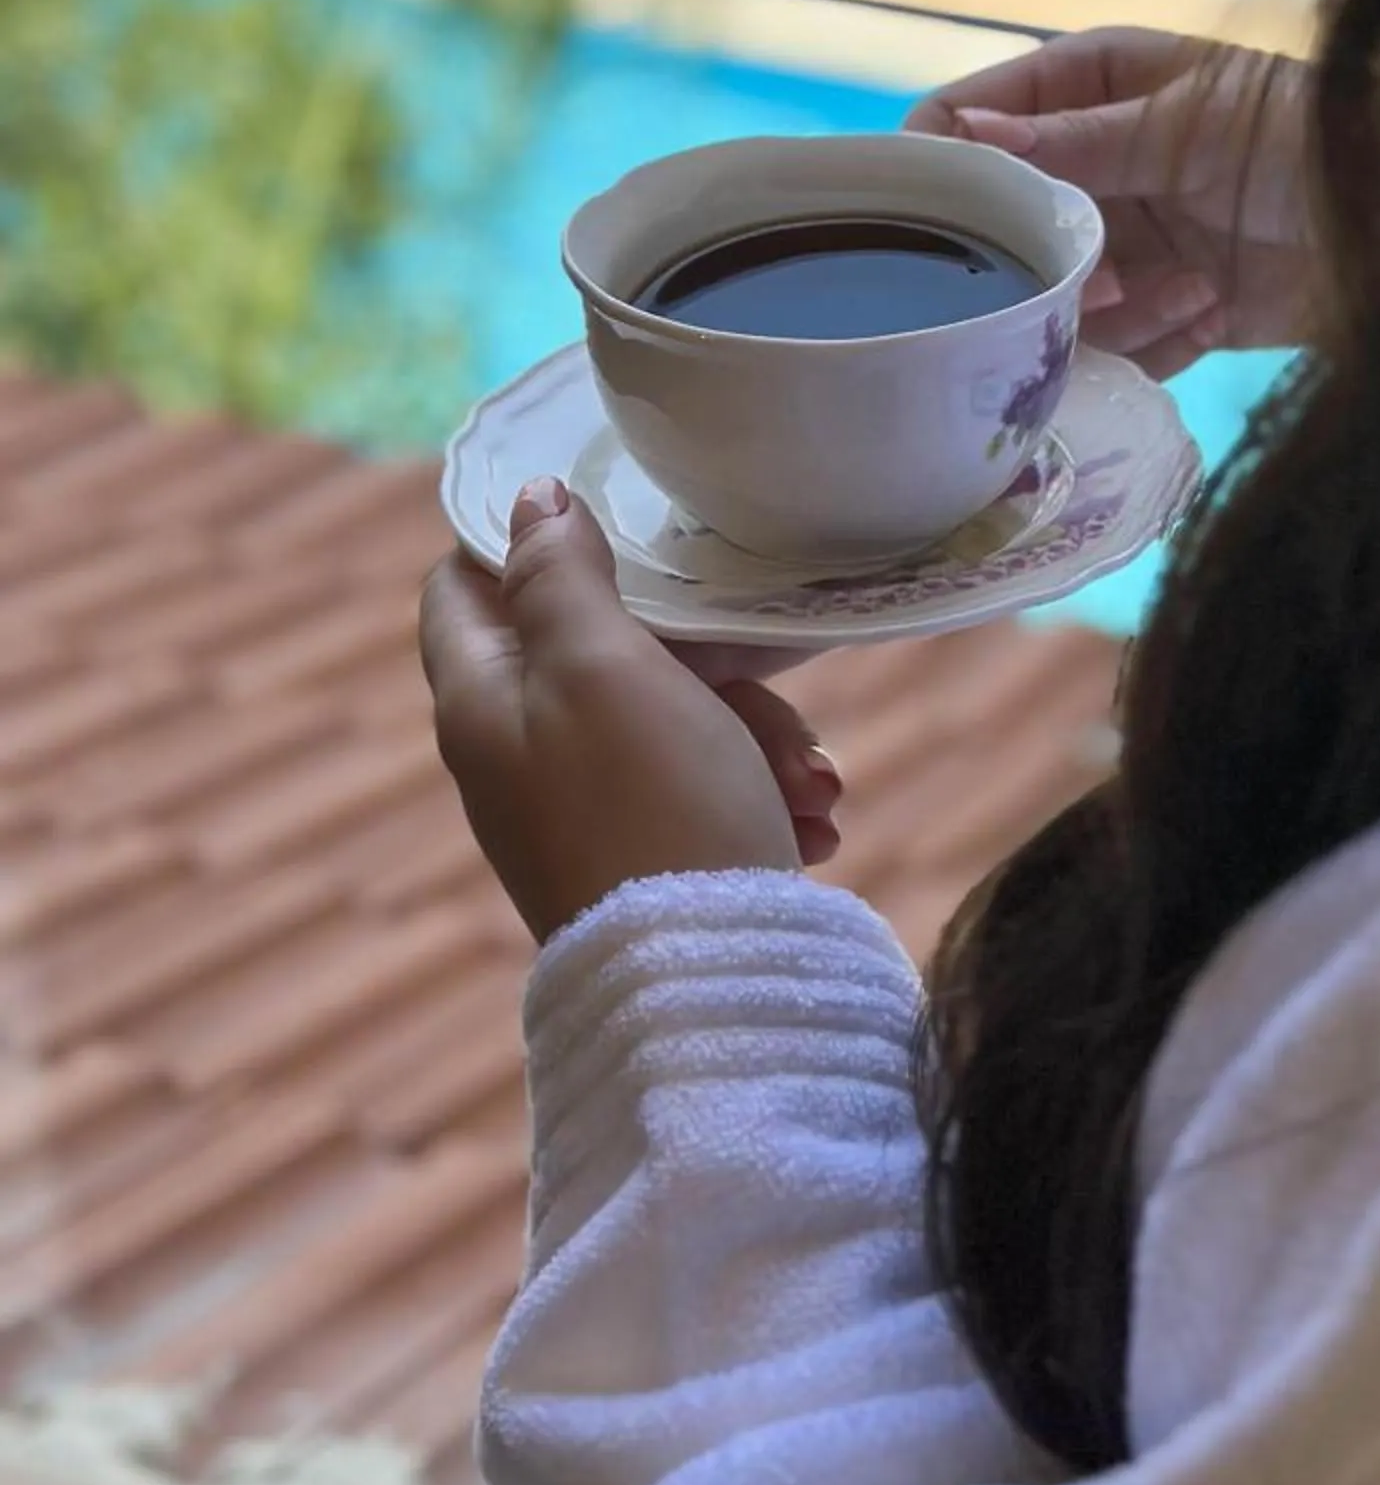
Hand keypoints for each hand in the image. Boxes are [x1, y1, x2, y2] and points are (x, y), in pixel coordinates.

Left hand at [421, 480, 842, 946]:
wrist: (707, 983)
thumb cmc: (650, 804)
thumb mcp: (600, 665)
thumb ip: (558, 576)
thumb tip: (528, 501)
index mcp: (481, 703)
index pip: (463, 586)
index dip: (525, 540)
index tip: (620, 524)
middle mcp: (518, 755)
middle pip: (601, 648)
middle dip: (703, 655)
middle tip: (768, 682)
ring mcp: (582, 809)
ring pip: (673, 715)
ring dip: (751, 730)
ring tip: (810, 780)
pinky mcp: (643, 856)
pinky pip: (703, 783)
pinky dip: (757, 788)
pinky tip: (808, 818)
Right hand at [907, 28, 1312, 374]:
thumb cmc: (1309, 134)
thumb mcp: (1191, 124)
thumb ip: (1079, 139)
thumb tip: (968, 132)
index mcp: (1090, 82)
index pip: (970, 116)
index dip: (940, 162)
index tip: (933, 218)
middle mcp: (1097, 162)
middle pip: (1003, 225)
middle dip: (1041, 260)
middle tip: (1100, 277)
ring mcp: (1129, 239)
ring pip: (1056, 295)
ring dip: (1116, 306)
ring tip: (1192, 286)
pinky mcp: (1169, 308)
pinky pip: (1117, 345)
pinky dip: (1157, 338)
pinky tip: (1215, 304)